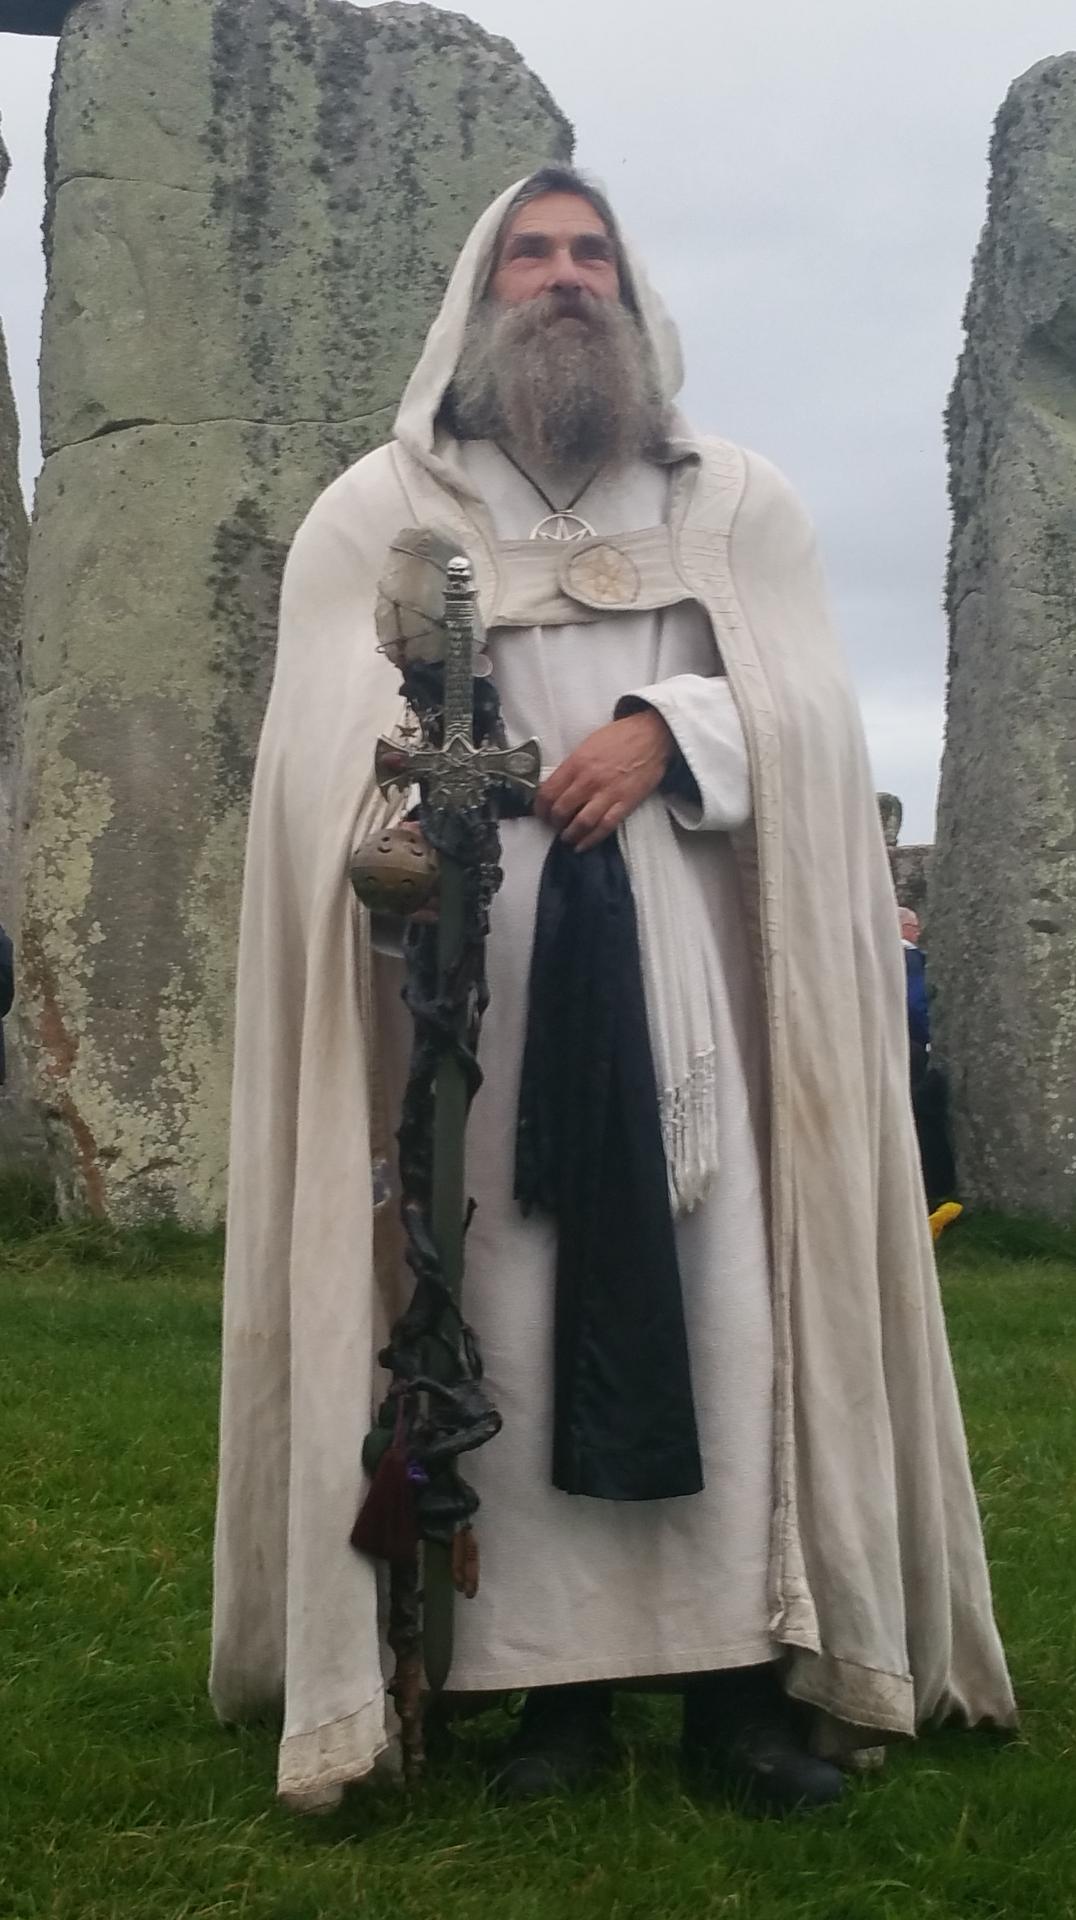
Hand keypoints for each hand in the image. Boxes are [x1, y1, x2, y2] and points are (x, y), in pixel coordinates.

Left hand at [534, 709, 675, 852]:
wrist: (651, 736)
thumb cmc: (618, 737)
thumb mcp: (587, 745)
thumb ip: (571, 766)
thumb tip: (555, 785)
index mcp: (576, 763)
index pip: (548, 792)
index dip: (540, 808)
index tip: (540, 813)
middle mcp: (588, 780)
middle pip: (561, 810)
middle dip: (553, 822)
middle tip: (553, 825)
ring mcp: (608, 794)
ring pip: (581, 823)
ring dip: (569, 834)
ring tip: (567, 838)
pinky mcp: (625, 803)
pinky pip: (604, 827)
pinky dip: (591, 840)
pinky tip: (582, 845)